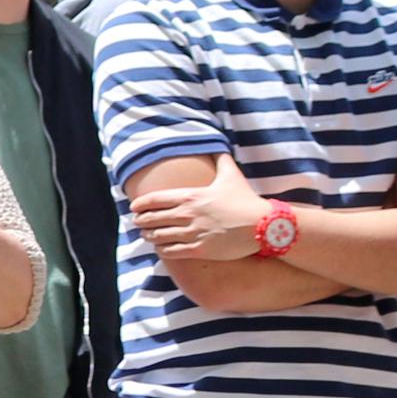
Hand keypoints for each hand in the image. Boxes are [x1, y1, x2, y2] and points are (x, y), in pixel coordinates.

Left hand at [132, 164, 278, 264]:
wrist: (262, 225)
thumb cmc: (245, 200)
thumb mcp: (231, 175)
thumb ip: (221, 160)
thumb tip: (220, 145)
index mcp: (190, 196)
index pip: (155, 200)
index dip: (140, 204)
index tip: (133, 207)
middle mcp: (187, 214)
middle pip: (152, 219)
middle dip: (141, 221)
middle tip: (136, 222)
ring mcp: (192, 233)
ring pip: (159, 236)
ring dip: (149, 236)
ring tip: (146, 235)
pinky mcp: (199, 250)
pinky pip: (171, 252)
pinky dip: (162, 250)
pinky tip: (161, 248)